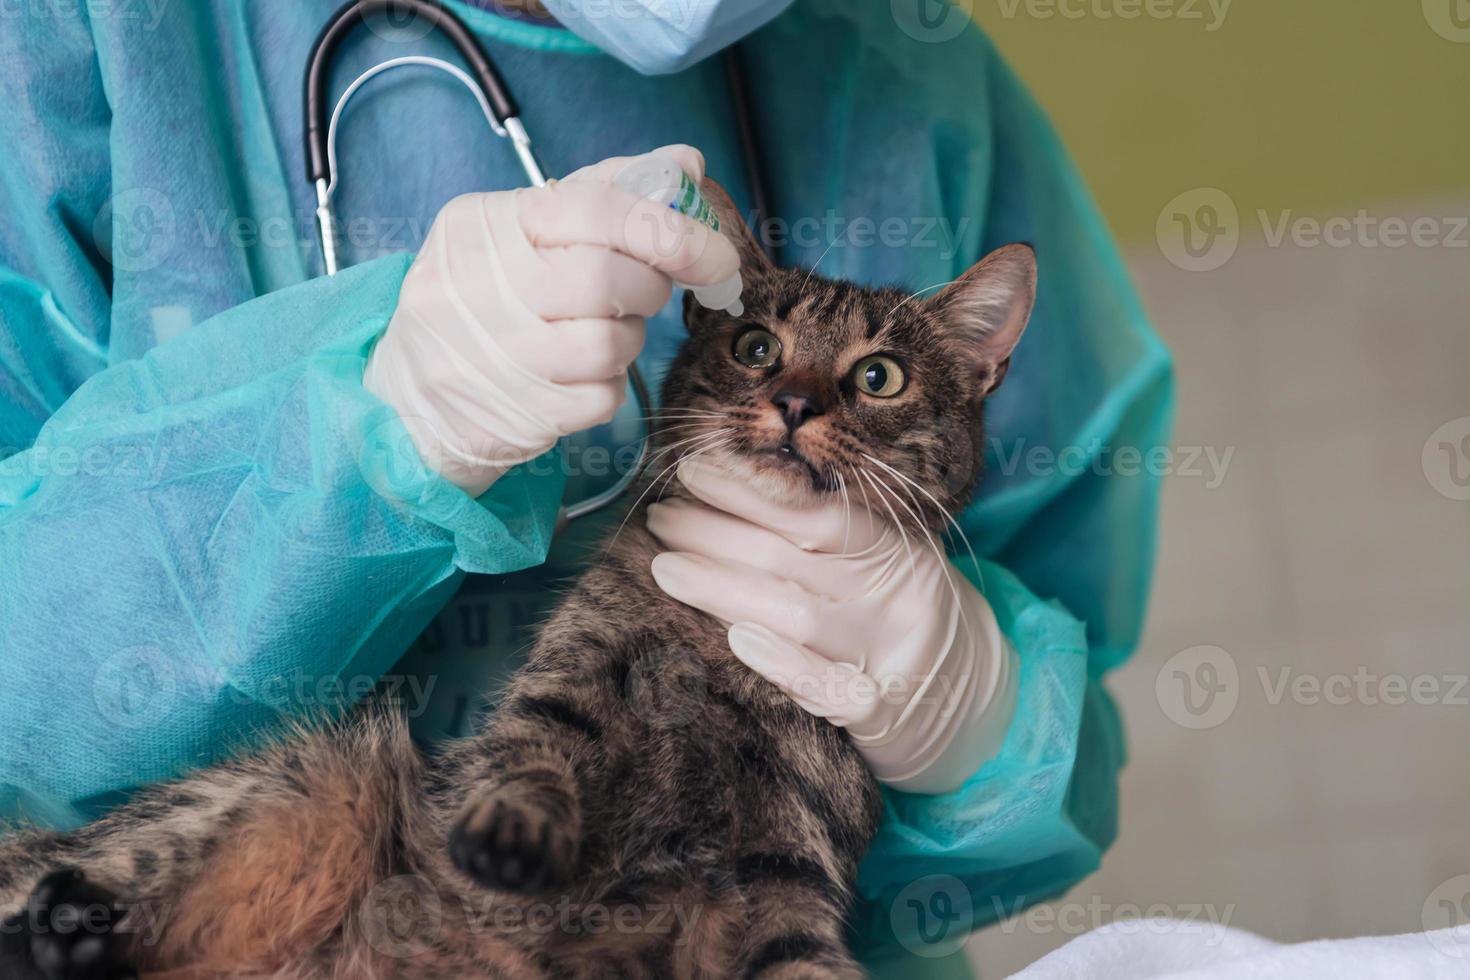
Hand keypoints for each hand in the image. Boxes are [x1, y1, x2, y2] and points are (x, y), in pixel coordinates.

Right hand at [364, 146, 739, 496]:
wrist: (408, 401)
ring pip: (612, 342)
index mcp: (482, 224)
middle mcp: (478, 285)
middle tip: (643, 290)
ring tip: (598, 331)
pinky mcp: (518, 414)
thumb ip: (602, 192)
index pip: (595, 208)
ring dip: (627, 338)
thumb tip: (684, 164)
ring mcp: (495, 356)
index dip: (668, 229)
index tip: (710, 251)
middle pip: (609, 278)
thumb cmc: (482, 302)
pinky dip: (606, 385)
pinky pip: (603, 395)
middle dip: (650, 286)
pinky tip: (575, 375)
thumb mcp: (520, 232)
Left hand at [647, 458, 1017, 793]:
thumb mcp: (885, 564)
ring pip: (797, 614)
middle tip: (661, 517)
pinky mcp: (881, 714)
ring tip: (665, 567)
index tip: (690, 472)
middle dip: (715, 532)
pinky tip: (736, 640)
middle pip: (790, 558)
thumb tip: (729, 490)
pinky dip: (782, 663)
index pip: (812, 511)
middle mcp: (895, 594)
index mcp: (896, 548)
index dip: (747, 489)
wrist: (973, 702)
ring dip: (722, 588)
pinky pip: (828, 688)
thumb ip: (826, 533)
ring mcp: (889, 654)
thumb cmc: (897, 619)